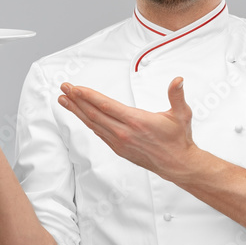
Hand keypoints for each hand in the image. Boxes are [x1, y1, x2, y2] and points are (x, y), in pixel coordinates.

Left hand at [57, 77, 198, 181]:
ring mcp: (120, 142)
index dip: (88, 96)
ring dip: (77, 111)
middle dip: (76, 100)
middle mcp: (124, 132)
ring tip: (64, 100)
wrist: (177, 164)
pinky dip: (88, 122)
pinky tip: (81, 115)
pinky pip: (99, 133)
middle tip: (64, 88)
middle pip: (94, 114)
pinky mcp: (119, 148)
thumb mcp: (181, 114)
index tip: (76, 88)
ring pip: (93, 124)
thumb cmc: (178, 139)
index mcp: (137, 121)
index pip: (106, 106)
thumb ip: (177, 95)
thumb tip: (178, 80)